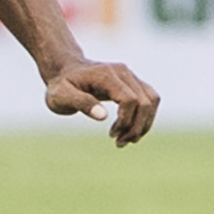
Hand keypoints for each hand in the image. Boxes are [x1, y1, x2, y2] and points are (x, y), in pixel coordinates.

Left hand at [44, 57, 159, 146]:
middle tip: (119, 142)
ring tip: (126, 139)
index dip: (125, 121)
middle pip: (145, 101)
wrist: (65, 70)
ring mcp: (130, 76)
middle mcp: (123, 72)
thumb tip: (103, 116)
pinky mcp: (133, 82)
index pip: (130, 99)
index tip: (111, 135)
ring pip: (152, 100)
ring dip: (144, 123)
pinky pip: (150, 99)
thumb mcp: (61, 96)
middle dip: (136, 126)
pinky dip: (145, 117)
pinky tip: (130, 130)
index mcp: (106, 75)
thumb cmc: (60, 85)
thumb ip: (82, 103)